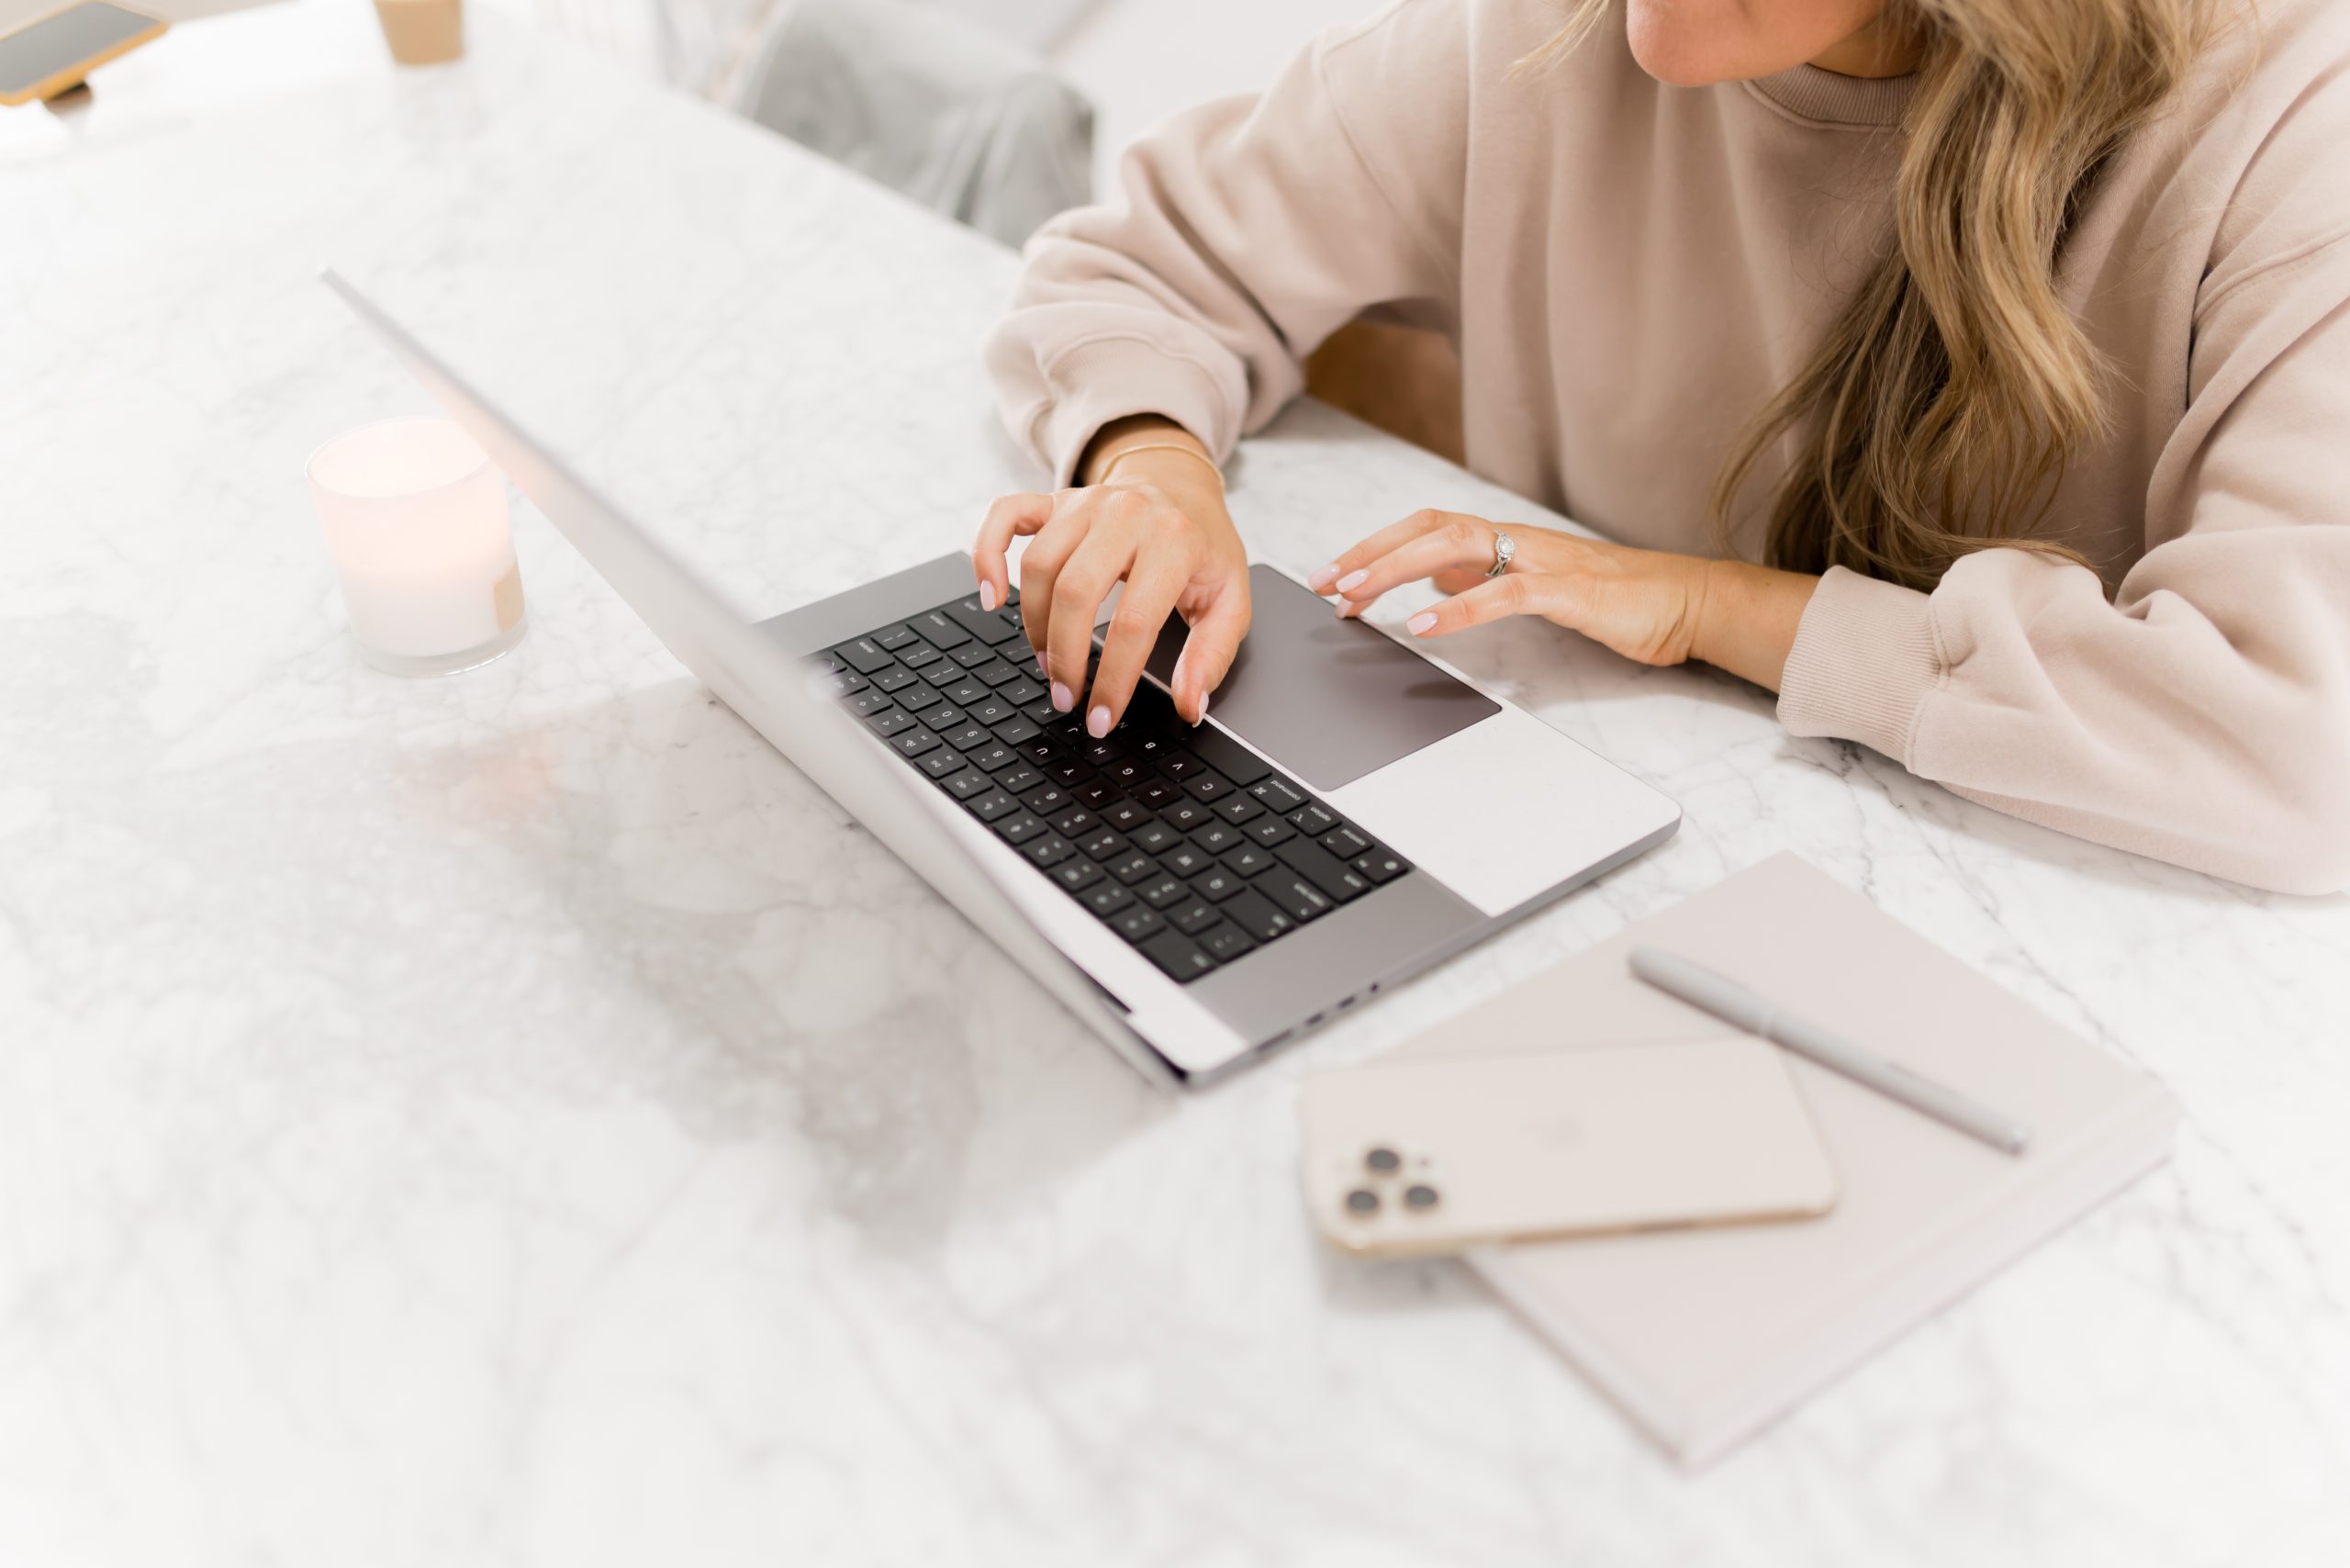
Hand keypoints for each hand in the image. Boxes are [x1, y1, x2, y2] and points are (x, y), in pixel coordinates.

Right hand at [971, 445, 1249, 733]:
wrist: (1183, 488)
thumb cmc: (1203, 548)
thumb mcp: (1230, 601)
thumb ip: (1212, 655)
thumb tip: (1189, 705)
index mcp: (1174, 541)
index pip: (1134, 622)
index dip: (1113, 679)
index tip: (1102, 717)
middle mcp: (1126, 514)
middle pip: (1075, 595)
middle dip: (1065, 659)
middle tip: (1067, 696)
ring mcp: (1085, 503)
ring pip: (1037, 567)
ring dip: (1034, 626)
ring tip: (1049, 663)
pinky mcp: (1055, 500)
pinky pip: (1004, 517)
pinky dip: (987, 555)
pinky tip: (991, 596)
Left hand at [1309, 509, 1818, 690]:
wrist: (1687, 603)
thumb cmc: (1615, 600)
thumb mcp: (1533, 588)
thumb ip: (1483, 578)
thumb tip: (1432, 580)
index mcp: (1506, 540)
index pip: (1426, 527)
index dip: (1376, 545)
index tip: (1333, 576)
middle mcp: (1517, 539)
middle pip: (1429, 526)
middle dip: (1370, 553)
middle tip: (1326, 583)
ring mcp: (1543, 560)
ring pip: (1456, 545)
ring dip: (1397, 569)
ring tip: (1356, 597)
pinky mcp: (1570, 591)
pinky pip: (1506, 591)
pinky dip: (1459, 607)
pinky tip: (1424, 625)